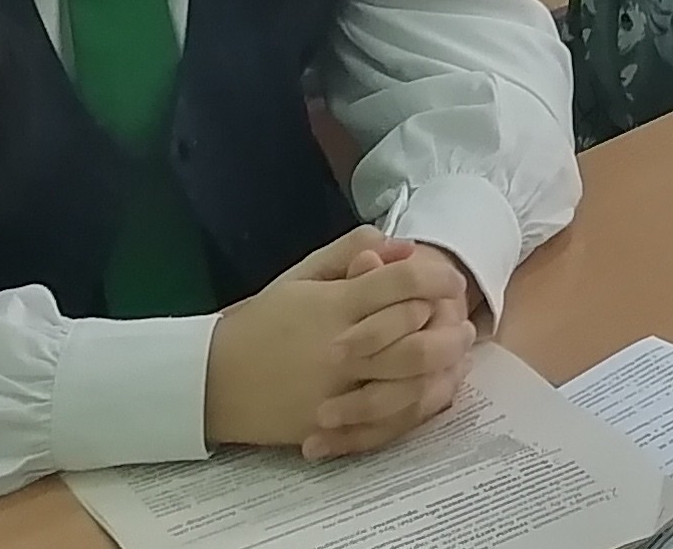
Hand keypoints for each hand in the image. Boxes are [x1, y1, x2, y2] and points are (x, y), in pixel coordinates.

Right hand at [202, 229, 460, 455]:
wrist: (209, 380)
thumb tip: (403, 246)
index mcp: (334, 304)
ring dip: (442, 367)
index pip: (402, 283)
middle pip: (415, 335)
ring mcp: (336, 391)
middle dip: (450, 325)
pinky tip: (432, 391)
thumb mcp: (300, 274)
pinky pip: (387, 420)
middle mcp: (340, 347)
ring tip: (457, 355)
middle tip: (464, 320)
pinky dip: (418, 407)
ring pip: (408, 382)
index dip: (438, 277)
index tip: (452, 279)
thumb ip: (351, 250)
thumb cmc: (260, 320)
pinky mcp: (330, 426)